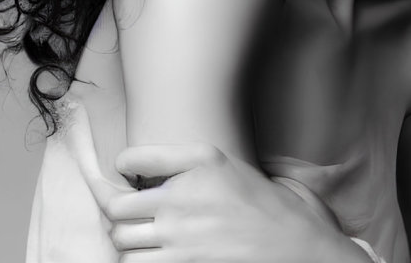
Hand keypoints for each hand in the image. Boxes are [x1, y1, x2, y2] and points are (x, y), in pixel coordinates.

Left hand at [101, 142, 367, 261]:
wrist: (293, 246)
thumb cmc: (259, 203)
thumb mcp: (223, 162)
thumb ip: (177, 158)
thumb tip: (127, 164)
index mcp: (195, 166)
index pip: (130, 161)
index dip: (122, 169)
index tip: (127, 177)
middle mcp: (182, 200)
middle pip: (116, 209)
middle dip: (120, 214)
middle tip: (133, 216)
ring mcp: (181, 239)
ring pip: (122, 243)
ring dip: (127, 243)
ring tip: (143, 240)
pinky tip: (155, 257)